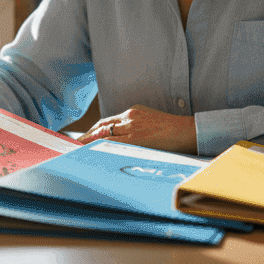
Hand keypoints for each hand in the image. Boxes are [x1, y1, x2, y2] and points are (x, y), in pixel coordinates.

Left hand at [78, 104, 197, 153]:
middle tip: (75, 145)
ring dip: (89, 142)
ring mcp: (132, 126)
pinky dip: (98, 146)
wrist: (188, 131)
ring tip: (78, 151)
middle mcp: (130, 116)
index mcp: (133, 112)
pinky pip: (112, 142)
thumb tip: (123, 141)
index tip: (84, 138)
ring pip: (104, 134)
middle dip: (87, 136)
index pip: (107, 121)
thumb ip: (136, 129)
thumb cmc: (173, 131)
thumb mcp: (151, 123)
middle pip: (101, 126)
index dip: (94, 130)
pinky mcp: (136, 137)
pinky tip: (91, 152)